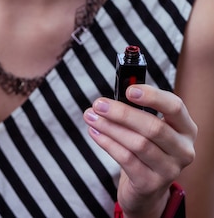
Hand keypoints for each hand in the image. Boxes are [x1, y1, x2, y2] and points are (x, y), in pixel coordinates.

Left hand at [83, 85, 195, 216]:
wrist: (146, 188)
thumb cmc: (146, 147)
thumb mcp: (148, 126)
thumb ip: (136, 109)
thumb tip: (109, 99)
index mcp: (186, 128)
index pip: (174, 106)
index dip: (152, 96)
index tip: (129, 90)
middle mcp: (183, 150)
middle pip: (153, 127)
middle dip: (122, 113)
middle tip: (99, 104)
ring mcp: (169, 170)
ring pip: (138, 143)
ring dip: (110, 127)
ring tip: (91, 117)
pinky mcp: (151, 184)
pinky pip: (127, 159)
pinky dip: (108, 143)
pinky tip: (96, 133)